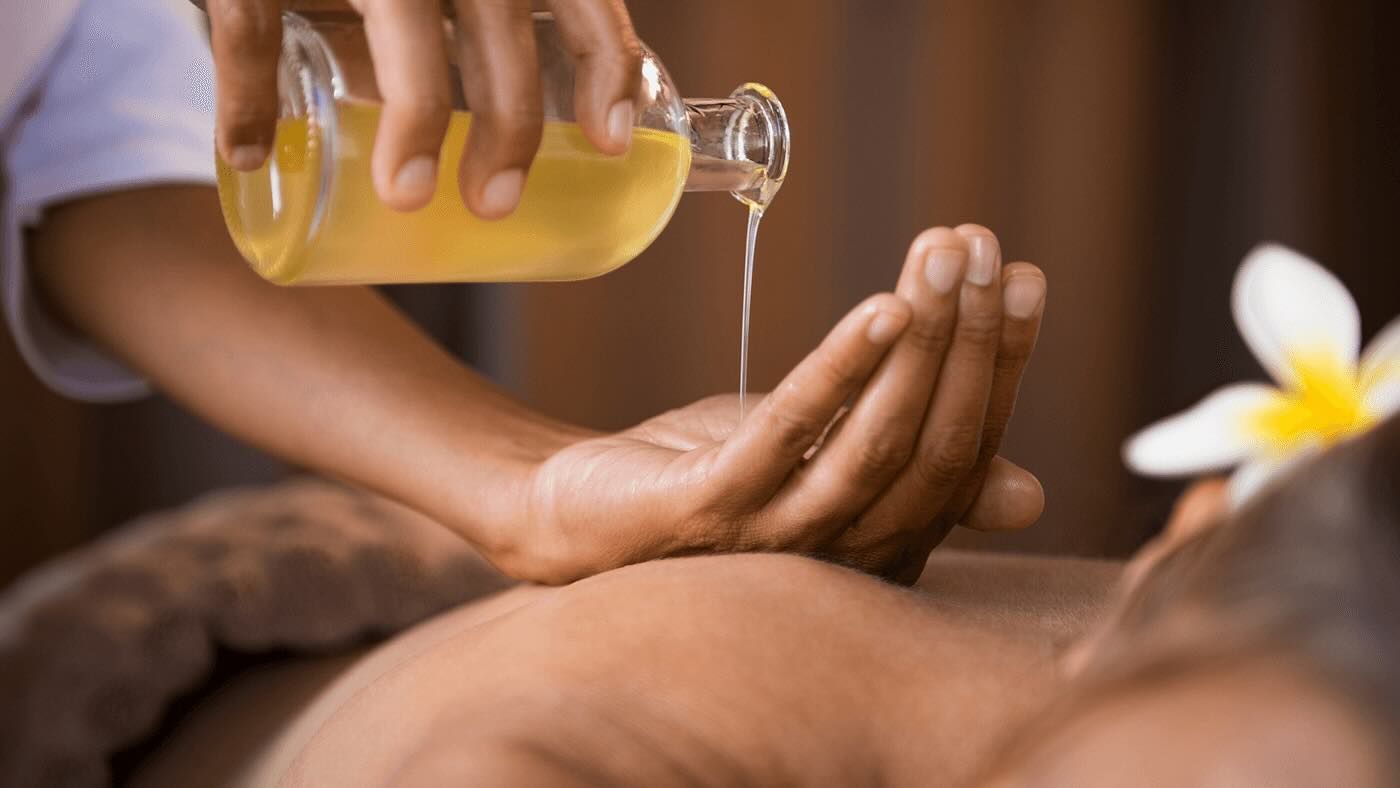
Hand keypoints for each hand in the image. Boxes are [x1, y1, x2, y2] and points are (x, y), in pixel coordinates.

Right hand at [206, 0, 641, 216]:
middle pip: (497, 26)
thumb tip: (509, 137)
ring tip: (408, 196)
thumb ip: (477, 22)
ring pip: (402, 22)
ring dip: (413, 118)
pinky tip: (248, 153)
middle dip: (509, 123)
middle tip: (496, 204)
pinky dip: (246, 90)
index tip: (609, 144)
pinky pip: (254, 21)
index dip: (605, 67)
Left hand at [484, 226, 1047, 583]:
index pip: (968, 455)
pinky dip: (840, 370)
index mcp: (886, 547)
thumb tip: (1030, 496)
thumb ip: (911, 469)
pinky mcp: (710, 509)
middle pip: (936, 449)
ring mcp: (776, 540)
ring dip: (921, 343)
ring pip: (876, 444)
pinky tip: (879, 307)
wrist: (580, 515)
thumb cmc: (714, 480)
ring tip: (941, 257)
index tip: (1023, 276)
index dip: (1001, 365)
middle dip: (971, 341)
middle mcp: (845, 558)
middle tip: (983, 247)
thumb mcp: (826, 467)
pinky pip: (788, 435)